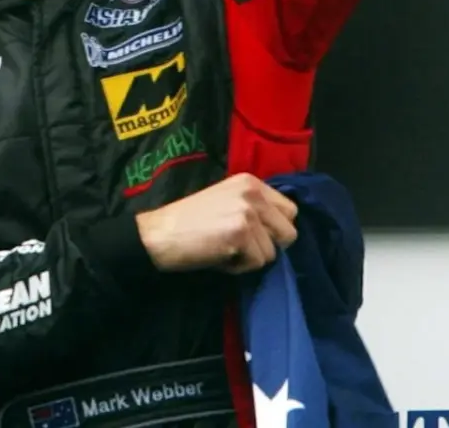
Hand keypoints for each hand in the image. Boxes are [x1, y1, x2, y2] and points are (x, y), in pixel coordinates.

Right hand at [134, 173, 296, 273]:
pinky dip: (239, 267)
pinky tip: (218, 256)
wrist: (158, 234)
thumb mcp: (226, 202)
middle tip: (240, 245)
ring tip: (224, 250)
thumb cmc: (188, 222)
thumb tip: (280, 230)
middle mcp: (253, 193)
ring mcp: (248, 212)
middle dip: (268, 245)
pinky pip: (257, 263)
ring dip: (251, 258)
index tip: (252, 235)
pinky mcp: (241, 233)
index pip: (290, 211)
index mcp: (251, 181)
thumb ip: (254, 208)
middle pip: (289, 233)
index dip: (274, 229)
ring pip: (273, 252)